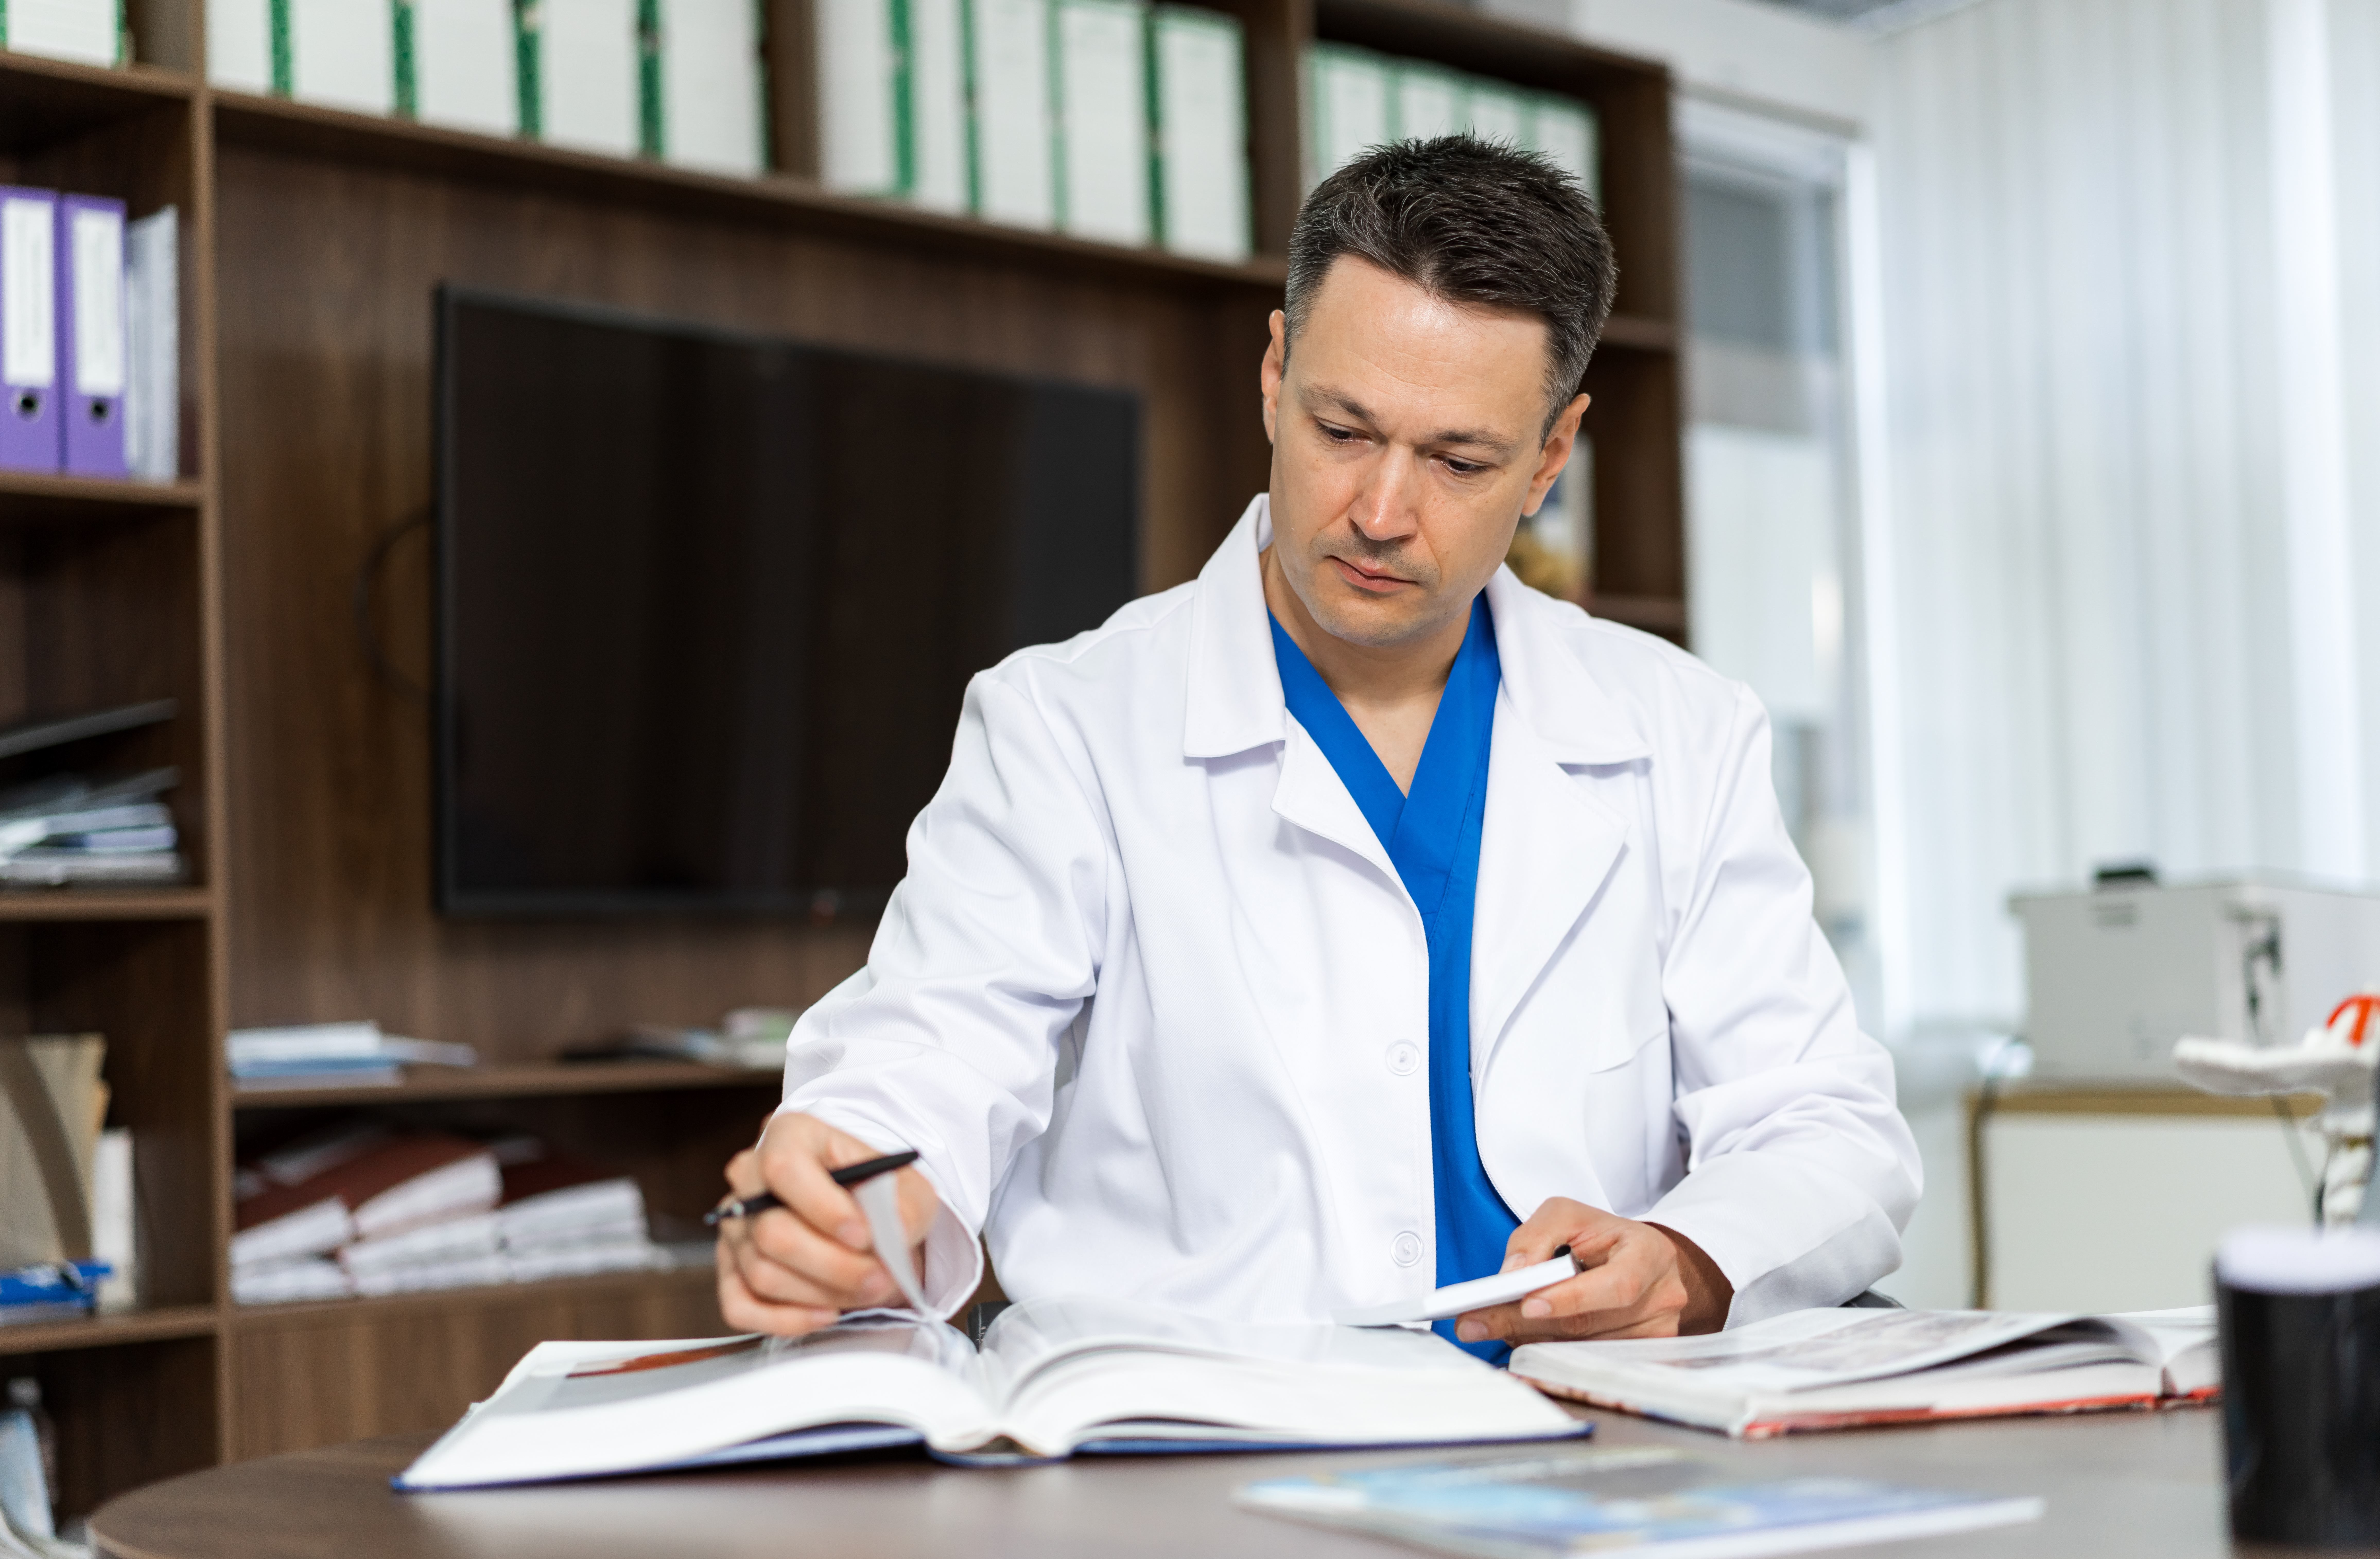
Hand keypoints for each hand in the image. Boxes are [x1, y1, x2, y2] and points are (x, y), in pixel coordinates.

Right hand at [715, 1112, 943, 1336]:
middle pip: (771, 1232)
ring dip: (822, 1293)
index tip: (865, 1237)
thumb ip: (903, 1209)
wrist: (867, 1219)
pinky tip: (828, 1314)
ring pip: (762, 1273)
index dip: (823, 1208)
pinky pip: (740, 1306)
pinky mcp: (730, 1268)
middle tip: (881, 1278)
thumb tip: (887, 1238)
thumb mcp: (909, 1190)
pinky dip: (786, 1320)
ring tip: (867, 1290)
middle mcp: (749, 1177)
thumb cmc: (883, 1197)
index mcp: (789, 1136)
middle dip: (834, 1265)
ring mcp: (735, 1226)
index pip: (785, 1169)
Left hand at [1455, 1198, 1730, 1345]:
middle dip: (1524, 1324)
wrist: (1642, 1261)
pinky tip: (1521, 1345)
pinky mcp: (1641, 1358)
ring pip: (1581, 1349)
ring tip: (1493, 1326)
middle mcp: (1660, 1298)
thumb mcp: (1567, 1216)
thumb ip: (1536, 1237)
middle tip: (1475, 1323)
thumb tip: (1512, 1275)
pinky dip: (1547, 1355)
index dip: (1571, 1298)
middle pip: (1589, 1323)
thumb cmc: (1603, 1237)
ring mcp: (1655, 1334)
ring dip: (1531, 1340)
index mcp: (1649, 1255)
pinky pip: (1585, 1365)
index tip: (1527, 1305)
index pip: (1616, 1285)